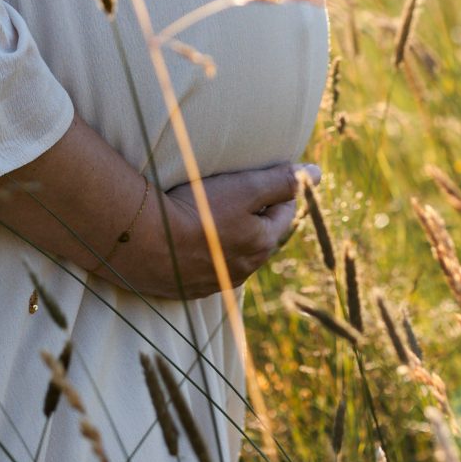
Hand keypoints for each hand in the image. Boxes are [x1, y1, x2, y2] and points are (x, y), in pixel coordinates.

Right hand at [97, 161, 320, 300]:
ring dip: (225, 235)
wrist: (143, 240)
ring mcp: (213, 282)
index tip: (258, 175)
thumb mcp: (246, 187)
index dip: (275, 190)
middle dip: (251, 214)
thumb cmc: (197, 209)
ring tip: (205, 212)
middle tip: (231, 191)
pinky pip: (202, 267)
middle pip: (257, 235)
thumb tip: (316, 172)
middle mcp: (243, 270)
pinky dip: (200, 251)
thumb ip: (281, 180)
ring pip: (230, 253)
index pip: (283, 212)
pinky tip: (184, 237)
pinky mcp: (185, 288)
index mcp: (262, 245)